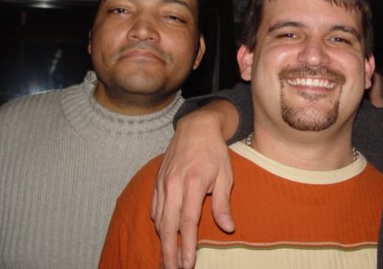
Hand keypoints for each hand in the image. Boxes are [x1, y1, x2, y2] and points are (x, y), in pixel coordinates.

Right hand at [151, 101, 236, 268]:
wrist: (196, 127)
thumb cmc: (214, 152)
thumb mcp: (226, 175)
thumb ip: (223, 203)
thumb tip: (228, 228)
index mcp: (193, 183)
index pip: (187, 222)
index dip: (187, 246)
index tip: (187, 264)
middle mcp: (174, 184)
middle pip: (167, 226)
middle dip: (169, 251)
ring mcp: (162, 183)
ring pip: (158, 219)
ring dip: (162, 241)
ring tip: (168, 259)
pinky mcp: (157, 181)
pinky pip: (154, 208)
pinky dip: (158, 224)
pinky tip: (163, 235)